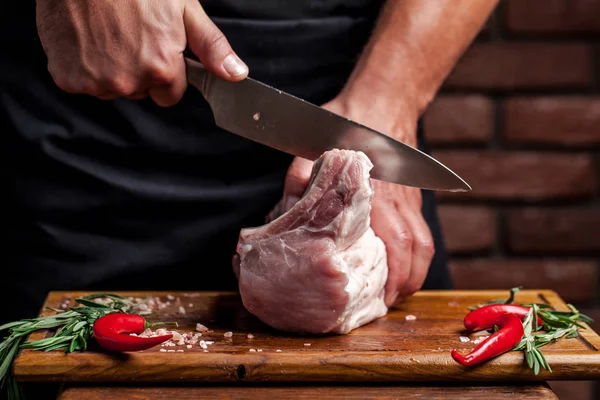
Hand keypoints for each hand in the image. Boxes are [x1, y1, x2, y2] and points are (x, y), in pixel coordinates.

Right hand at [36, 0, 247, 105]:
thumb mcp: (183, 8)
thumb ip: (210, 46)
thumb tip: (236, 73)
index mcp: (161, 68)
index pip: (170, 95)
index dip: (166, 73)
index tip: (155, 50)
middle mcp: (129, 82)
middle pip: (141, 92)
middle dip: (139, 71)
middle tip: (129, 35)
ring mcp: (96, 82)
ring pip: (111, 89)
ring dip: (110, 69)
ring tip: (106, 32)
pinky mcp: (68, 78)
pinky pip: (82, 83)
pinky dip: (82, 66)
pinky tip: (85, 38)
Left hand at [281, 99, 434, 305]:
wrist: (381, 103)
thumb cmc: (349, 123)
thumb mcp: (315, 145)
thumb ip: (302, 175)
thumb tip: (288, 206)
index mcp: (376, 192)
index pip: (396, 241)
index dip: (395, 274)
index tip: (384, 297)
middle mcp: (399, 200)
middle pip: (417, 250)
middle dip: (406, 283)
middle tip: (387, 304)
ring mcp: (410, 198)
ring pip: (424, 243)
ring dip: (414, 272)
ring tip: (396, 293)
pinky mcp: (412, 196)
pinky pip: (422, 232)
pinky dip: (415, 255)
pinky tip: (403, 265)